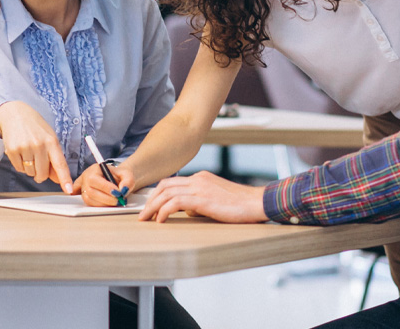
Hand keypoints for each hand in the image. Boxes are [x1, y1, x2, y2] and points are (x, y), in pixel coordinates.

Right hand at [0, 101, 73, 193]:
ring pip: (30, 173)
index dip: (64, 178)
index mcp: (52, 141)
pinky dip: (21, 165)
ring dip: (30, 168)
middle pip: (43, 174)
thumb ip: (54, 159)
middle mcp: (39, 144)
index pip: (60, 164)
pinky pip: (19, 169)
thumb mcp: (49, 139)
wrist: (15, 114)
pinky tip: (21, 152)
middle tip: (39, 163)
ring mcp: (25, 147)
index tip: (68, 190)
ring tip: (29, 153)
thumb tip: (57, 179)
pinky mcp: (12, 150)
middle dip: (41, 174)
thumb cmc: (36, 128)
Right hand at [73, 163, 134, 206]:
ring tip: (116, 202)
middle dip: (106, 198)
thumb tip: (123, 190)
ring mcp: (83, 188)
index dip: (105, 187)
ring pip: (89, 200)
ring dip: (104, 204)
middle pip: (91, 191)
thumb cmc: (120, 175)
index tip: (118, 193)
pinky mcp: (85, 196)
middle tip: (119, 200)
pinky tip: (108, 204)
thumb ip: (128, 181)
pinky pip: (89, 204)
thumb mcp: (127, 174)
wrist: (118, 179)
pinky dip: (100, 206)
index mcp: (94, 169)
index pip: (94, 179)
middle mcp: (86, 178)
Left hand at [138, 170, 268, 222]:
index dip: (157, 194)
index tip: (150, 206)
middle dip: (150, 200)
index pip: (172, 182)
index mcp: (201, 178)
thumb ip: (200, 202)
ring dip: (153, 206)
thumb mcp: (216, 200)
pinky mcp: (203, 199)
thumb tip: (187, 211)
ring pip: (167, 193)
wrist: (257, 202)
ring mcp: (200, 187)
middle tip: (143, 214)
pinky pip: (175, 202)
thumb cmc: (241, 205)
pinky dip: (164, 210)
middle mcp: (198, 179)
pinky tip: (160, 220)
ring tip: (146, 219)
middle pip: (165, 185)